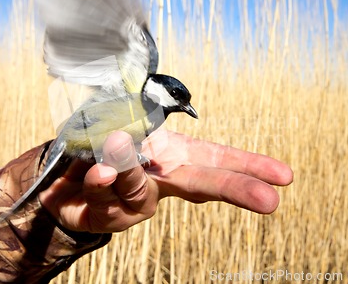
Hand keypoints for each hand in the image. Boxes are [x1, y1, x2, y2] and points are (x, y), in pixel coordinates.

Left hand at [38, 130, 292, 232]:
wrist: (63, 182)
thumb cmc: (99, 150)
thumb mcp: (115, 131)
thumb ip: (123, 140)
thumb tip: (120, 143)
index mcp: (174, 155)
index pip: (217, 159)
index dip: (249, 167)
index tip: (284, 177)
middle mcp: (165, 178)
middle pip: (204, 183)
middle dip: (236, 188)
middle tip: (270, 201)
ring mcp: (141, 200)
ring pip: (144, 192)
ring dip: (130, 173)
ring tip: (112, 145)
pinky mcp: (114, 216)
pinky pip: (106, 198)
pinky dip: (100, 183)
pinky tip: (94, 174)